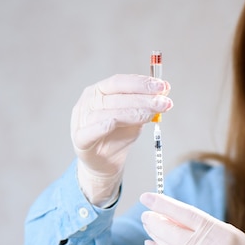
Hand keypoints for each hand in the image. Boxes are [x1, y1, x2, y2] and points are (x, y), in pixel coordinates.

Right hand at [71, 75, 171, 205]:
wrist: (105, 162)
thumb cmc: (118, 135)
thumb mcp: (135, 117)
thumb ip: (146, 104)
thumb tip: (165, 90)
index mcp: (99, 90)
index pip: (120, 82)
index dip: (141, 83)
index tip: (163, 86)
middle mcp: (88, 101)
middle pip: (117, 97)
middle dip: (143, 98)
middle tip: (164, 102)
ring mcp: (82, 120)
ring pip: (108, 113)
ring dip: (132, 112)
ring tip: (152, 114)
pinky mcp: (80, 139)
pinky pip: (90, 131)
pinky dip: (101, 126)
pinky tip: (112, 123)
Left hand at [140, 192, 244, 244]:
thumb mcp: (227, 232)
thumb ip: (199, 225)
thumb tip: (167, 214)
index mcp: (223, 234)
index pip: (187, 216)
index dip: (164, 205)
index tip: (147, 197)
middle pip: (175, 236)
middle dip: (156, 223)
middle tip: (145, 214)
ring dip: (157, 237)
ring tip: (149, 225)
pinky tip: (153, 244)